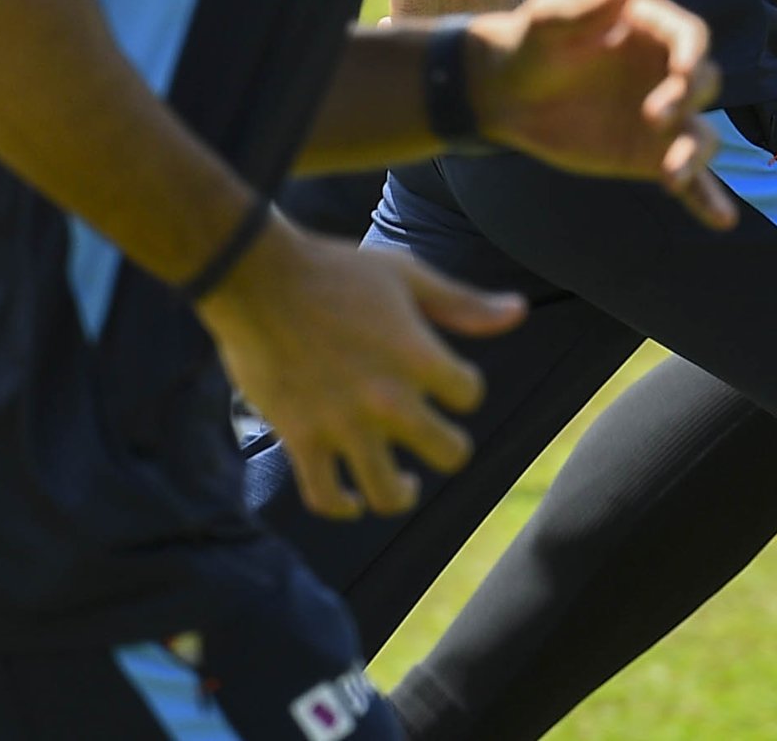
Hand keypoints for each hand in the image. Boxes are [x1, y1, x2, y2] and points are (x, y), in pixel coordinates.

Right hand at [199, 221, 522, 520]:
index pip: (468, 394)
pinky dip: (341, 506)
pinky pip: (325, 495)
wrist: (257, 277)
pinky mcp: (300, 437)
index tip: (447, 383)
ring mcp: (342, 423)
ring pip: (387, 491)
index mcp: (417, 355)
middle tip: (436, 442)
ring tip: (402, 484)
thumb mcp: (405, 275)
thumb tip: (518, 312)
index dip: (462, 389)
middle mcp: (386, 398)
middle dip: (448, 449)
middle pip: (448, 452)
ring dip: (400, 492)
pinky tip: (352, 501)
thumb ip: (462, 302)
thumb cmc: (334, 270)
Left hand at [466, 0, 733, 227]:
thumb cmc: (530, 43)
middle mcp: (665, 73)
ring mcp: (662, 118)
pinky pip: (688, 180)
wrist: (507, 93)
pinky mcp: (649, 156)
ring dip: (696, 154)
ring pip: (700, 135)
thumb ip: (586, 9)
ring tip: (671, 176)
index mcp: (649, 30)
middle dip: (687, 99)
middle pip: (702, 83)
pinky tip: (723, 221)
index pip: (688, 35)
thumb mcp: (548, 22)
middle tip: (653, 115)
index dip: (692, 51)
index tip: (681, 69)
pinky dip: (706, 198)